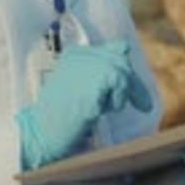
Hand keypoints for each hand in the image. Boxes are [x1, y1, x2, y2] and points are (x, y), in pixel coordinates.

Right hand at [17, 40, 152, 169]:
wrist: (41, 133)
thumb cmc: (59, 117)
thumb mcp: (80, 88)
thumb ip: (100, 73)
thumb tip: (126, 51)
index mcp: (75, 55)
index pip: (113, 51)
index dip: (125, 69)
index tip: (134, 91)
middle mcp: (80, 55)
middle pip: (121, 60)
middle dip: (134, 84)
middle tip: (144, 106)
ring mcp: (84, 66)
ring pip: (122, 71)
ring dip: (123, 93)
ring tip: (107, 109)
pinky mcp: (90, 80)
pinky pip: (119, 82)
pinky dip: (118, 98)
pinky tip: (102, 110)